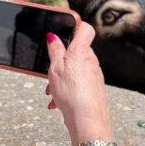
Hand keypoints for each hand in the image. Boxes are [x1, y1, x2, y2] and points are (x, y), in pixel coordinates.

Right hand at [45, 23, 112, 142]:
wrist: (88, 120)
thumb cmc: (72, 94)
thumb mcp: (55, 68)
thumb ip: (55, 50)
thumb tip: (54, 37)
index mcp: (82, 51)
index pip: (85, 28)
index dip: (75, 25)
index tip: (64, 29)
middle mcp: (91, 61)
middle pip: (76, 52)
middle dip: (61, 60)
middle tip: (50, 72)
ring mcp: (94, 75)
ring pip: (74, 69)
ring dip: (61, 78)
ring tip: (52, 91)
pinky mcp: (94, 88)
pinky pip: (78, 83)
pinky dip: (67, 89)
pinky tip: (57, 102)